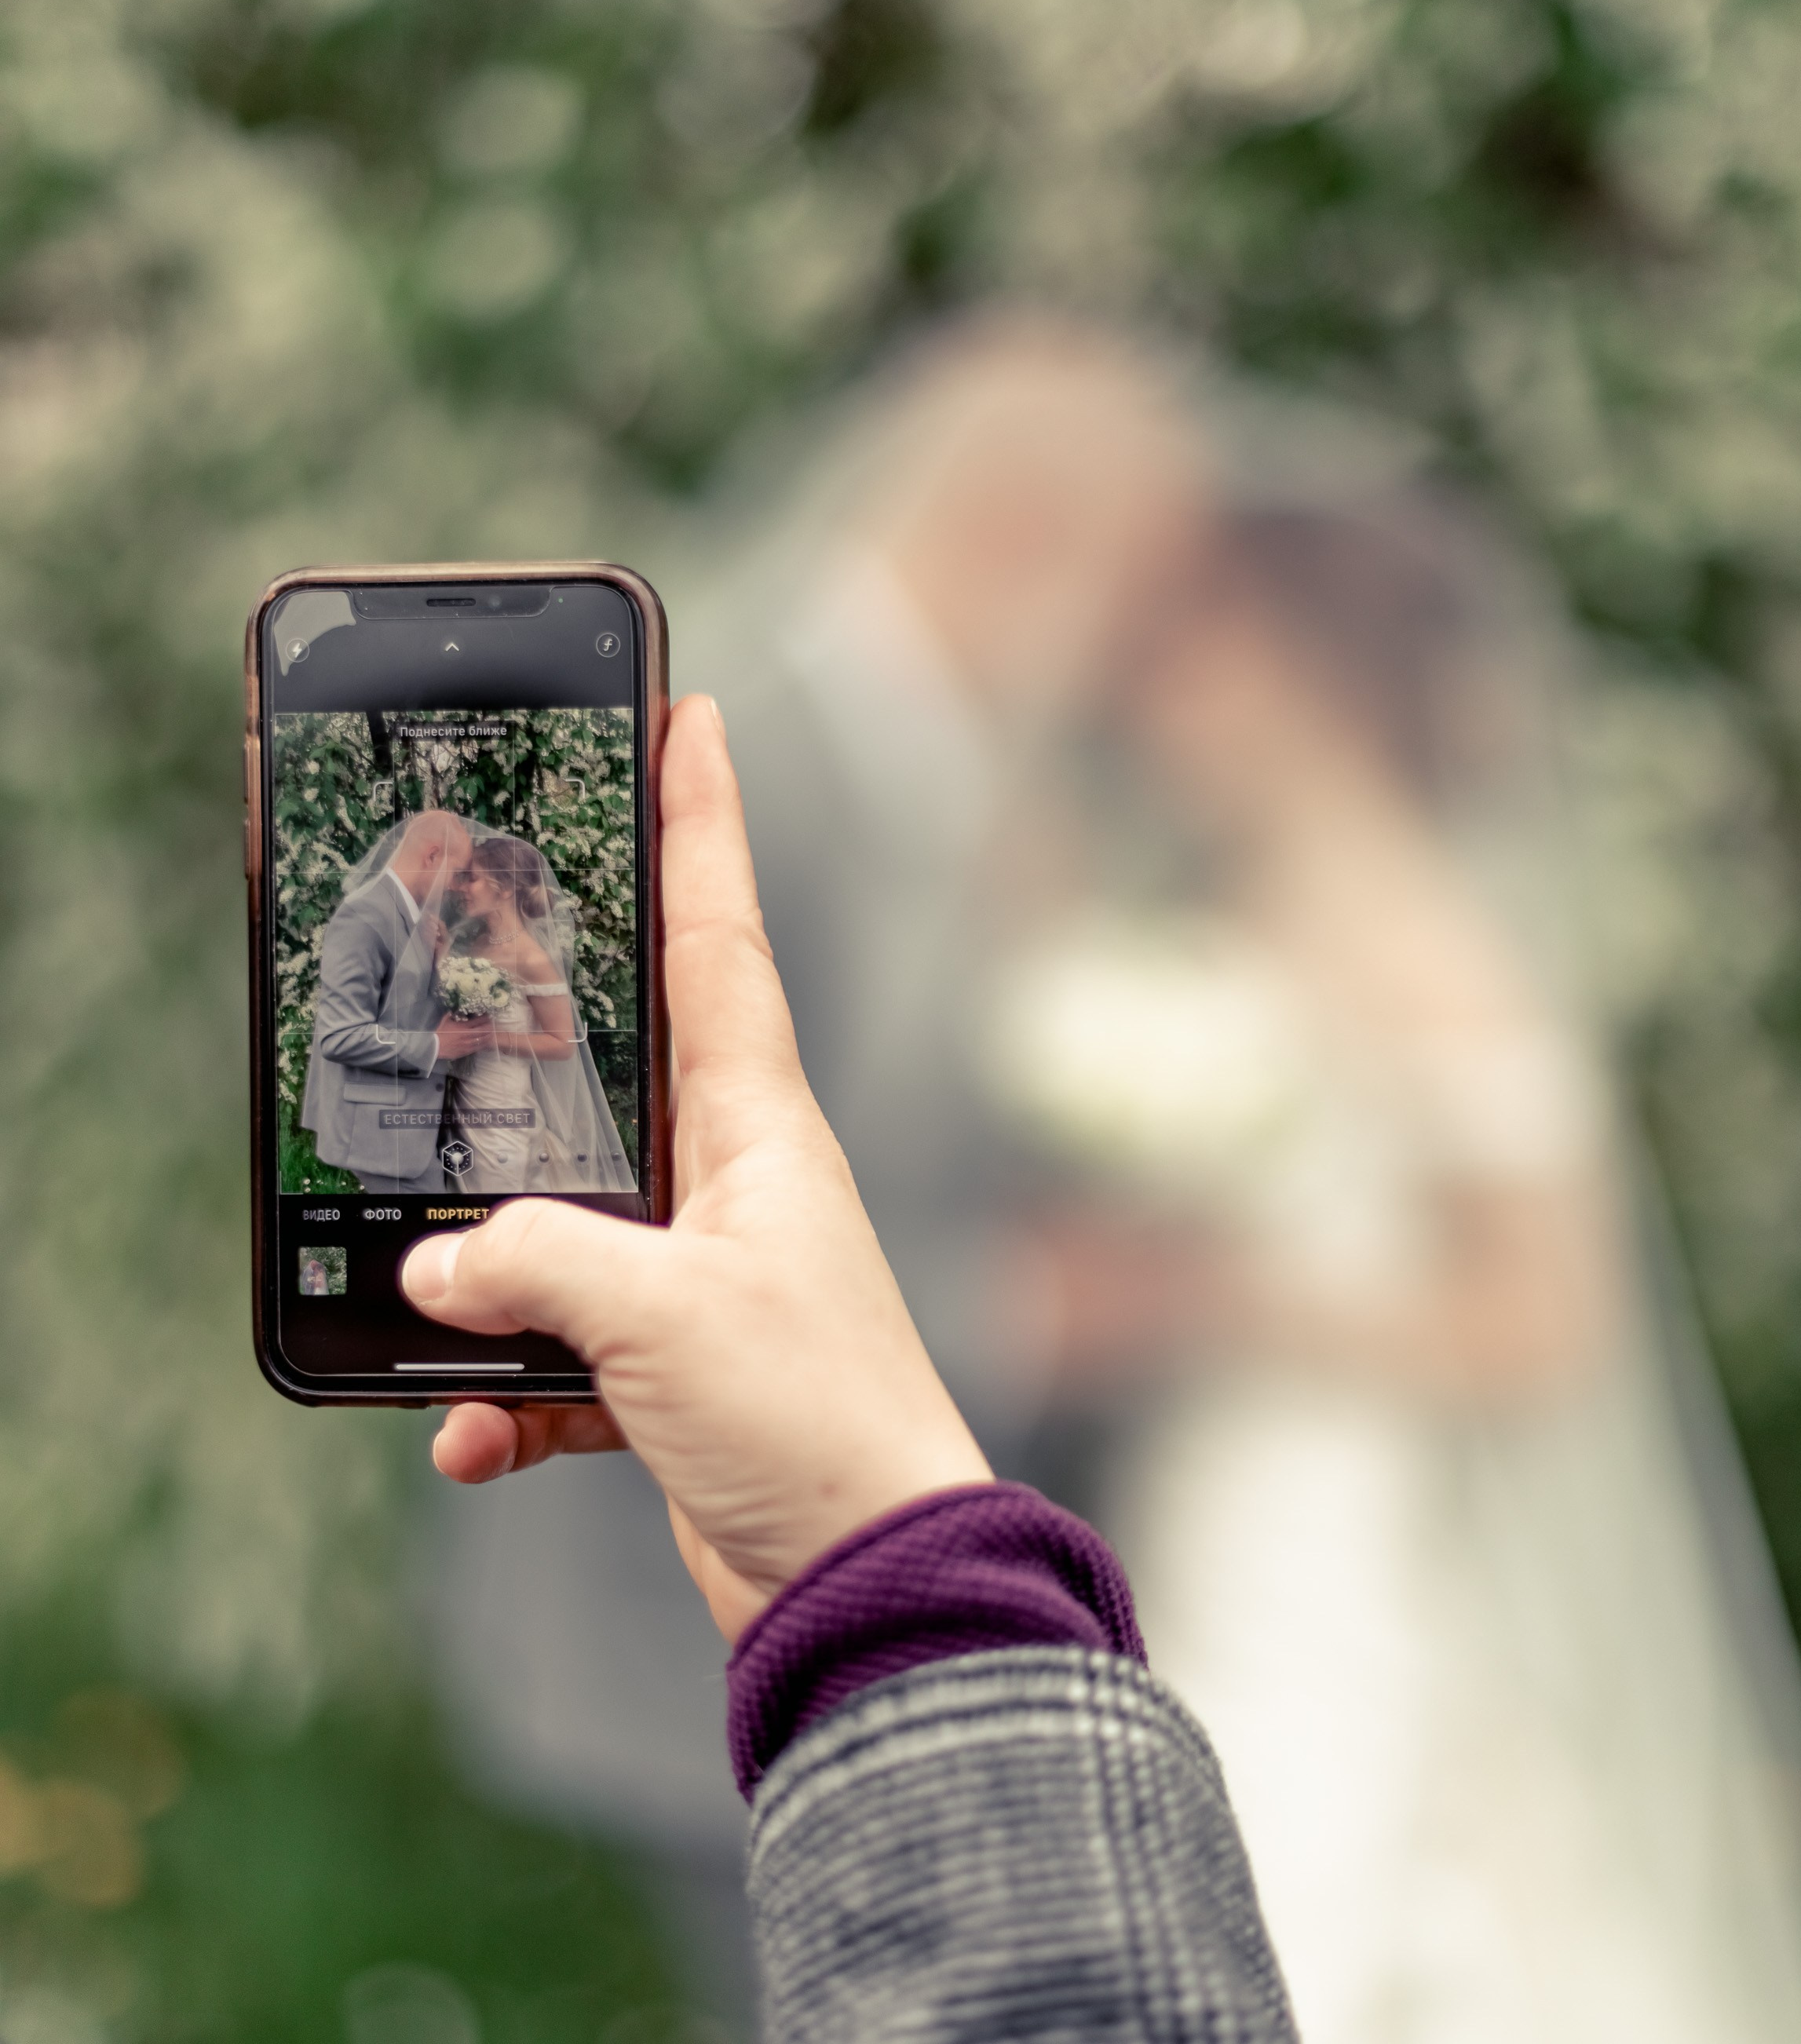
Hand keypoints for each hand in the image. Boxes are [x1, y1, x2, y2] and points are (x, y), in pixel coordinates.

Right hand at [400, 696, 990, 1640]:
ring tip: (429, 1281)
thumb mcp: (663, 1317)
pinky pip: (558, 1354)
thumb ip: (538, 1264)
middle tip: (481, 926)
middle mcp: (733, 1181)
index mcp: (760, 1125)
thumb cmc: (814, 1421)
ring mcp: (700, 1273)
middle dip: (547, 1006)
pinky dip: (503, 1395)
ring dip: (495, 1256)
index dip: (704, 823)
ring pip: (565, 1216)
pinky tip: (468, 1437)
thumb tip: (441, 1264)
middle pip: (623, 1056)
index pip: (721, 936)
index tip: (691, 717)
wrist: (871, 1583)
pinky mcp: (671, 1367)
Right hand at [434, 1014, 492, 1058]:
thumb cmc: (439, 1033)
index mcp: (463, 1027)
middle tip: (492, 1025)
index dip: (484, 1018)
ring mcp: (468, 1044)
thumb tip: (452, 1010)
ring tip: (492, 1034)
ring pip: (482, 1040)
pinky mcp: (466, 1052)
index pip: (477, 1021)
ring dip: (487, 1036)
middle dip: (488, 1027)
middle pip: (482, 1031)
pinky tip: (485, 1043)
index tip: (488, 1016)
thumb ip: (450, 1015)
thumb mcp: (444, 1021)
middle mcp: (467, 1035)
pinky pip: (477, 1048)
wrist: (434, 1047)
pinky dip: (482, 1045)